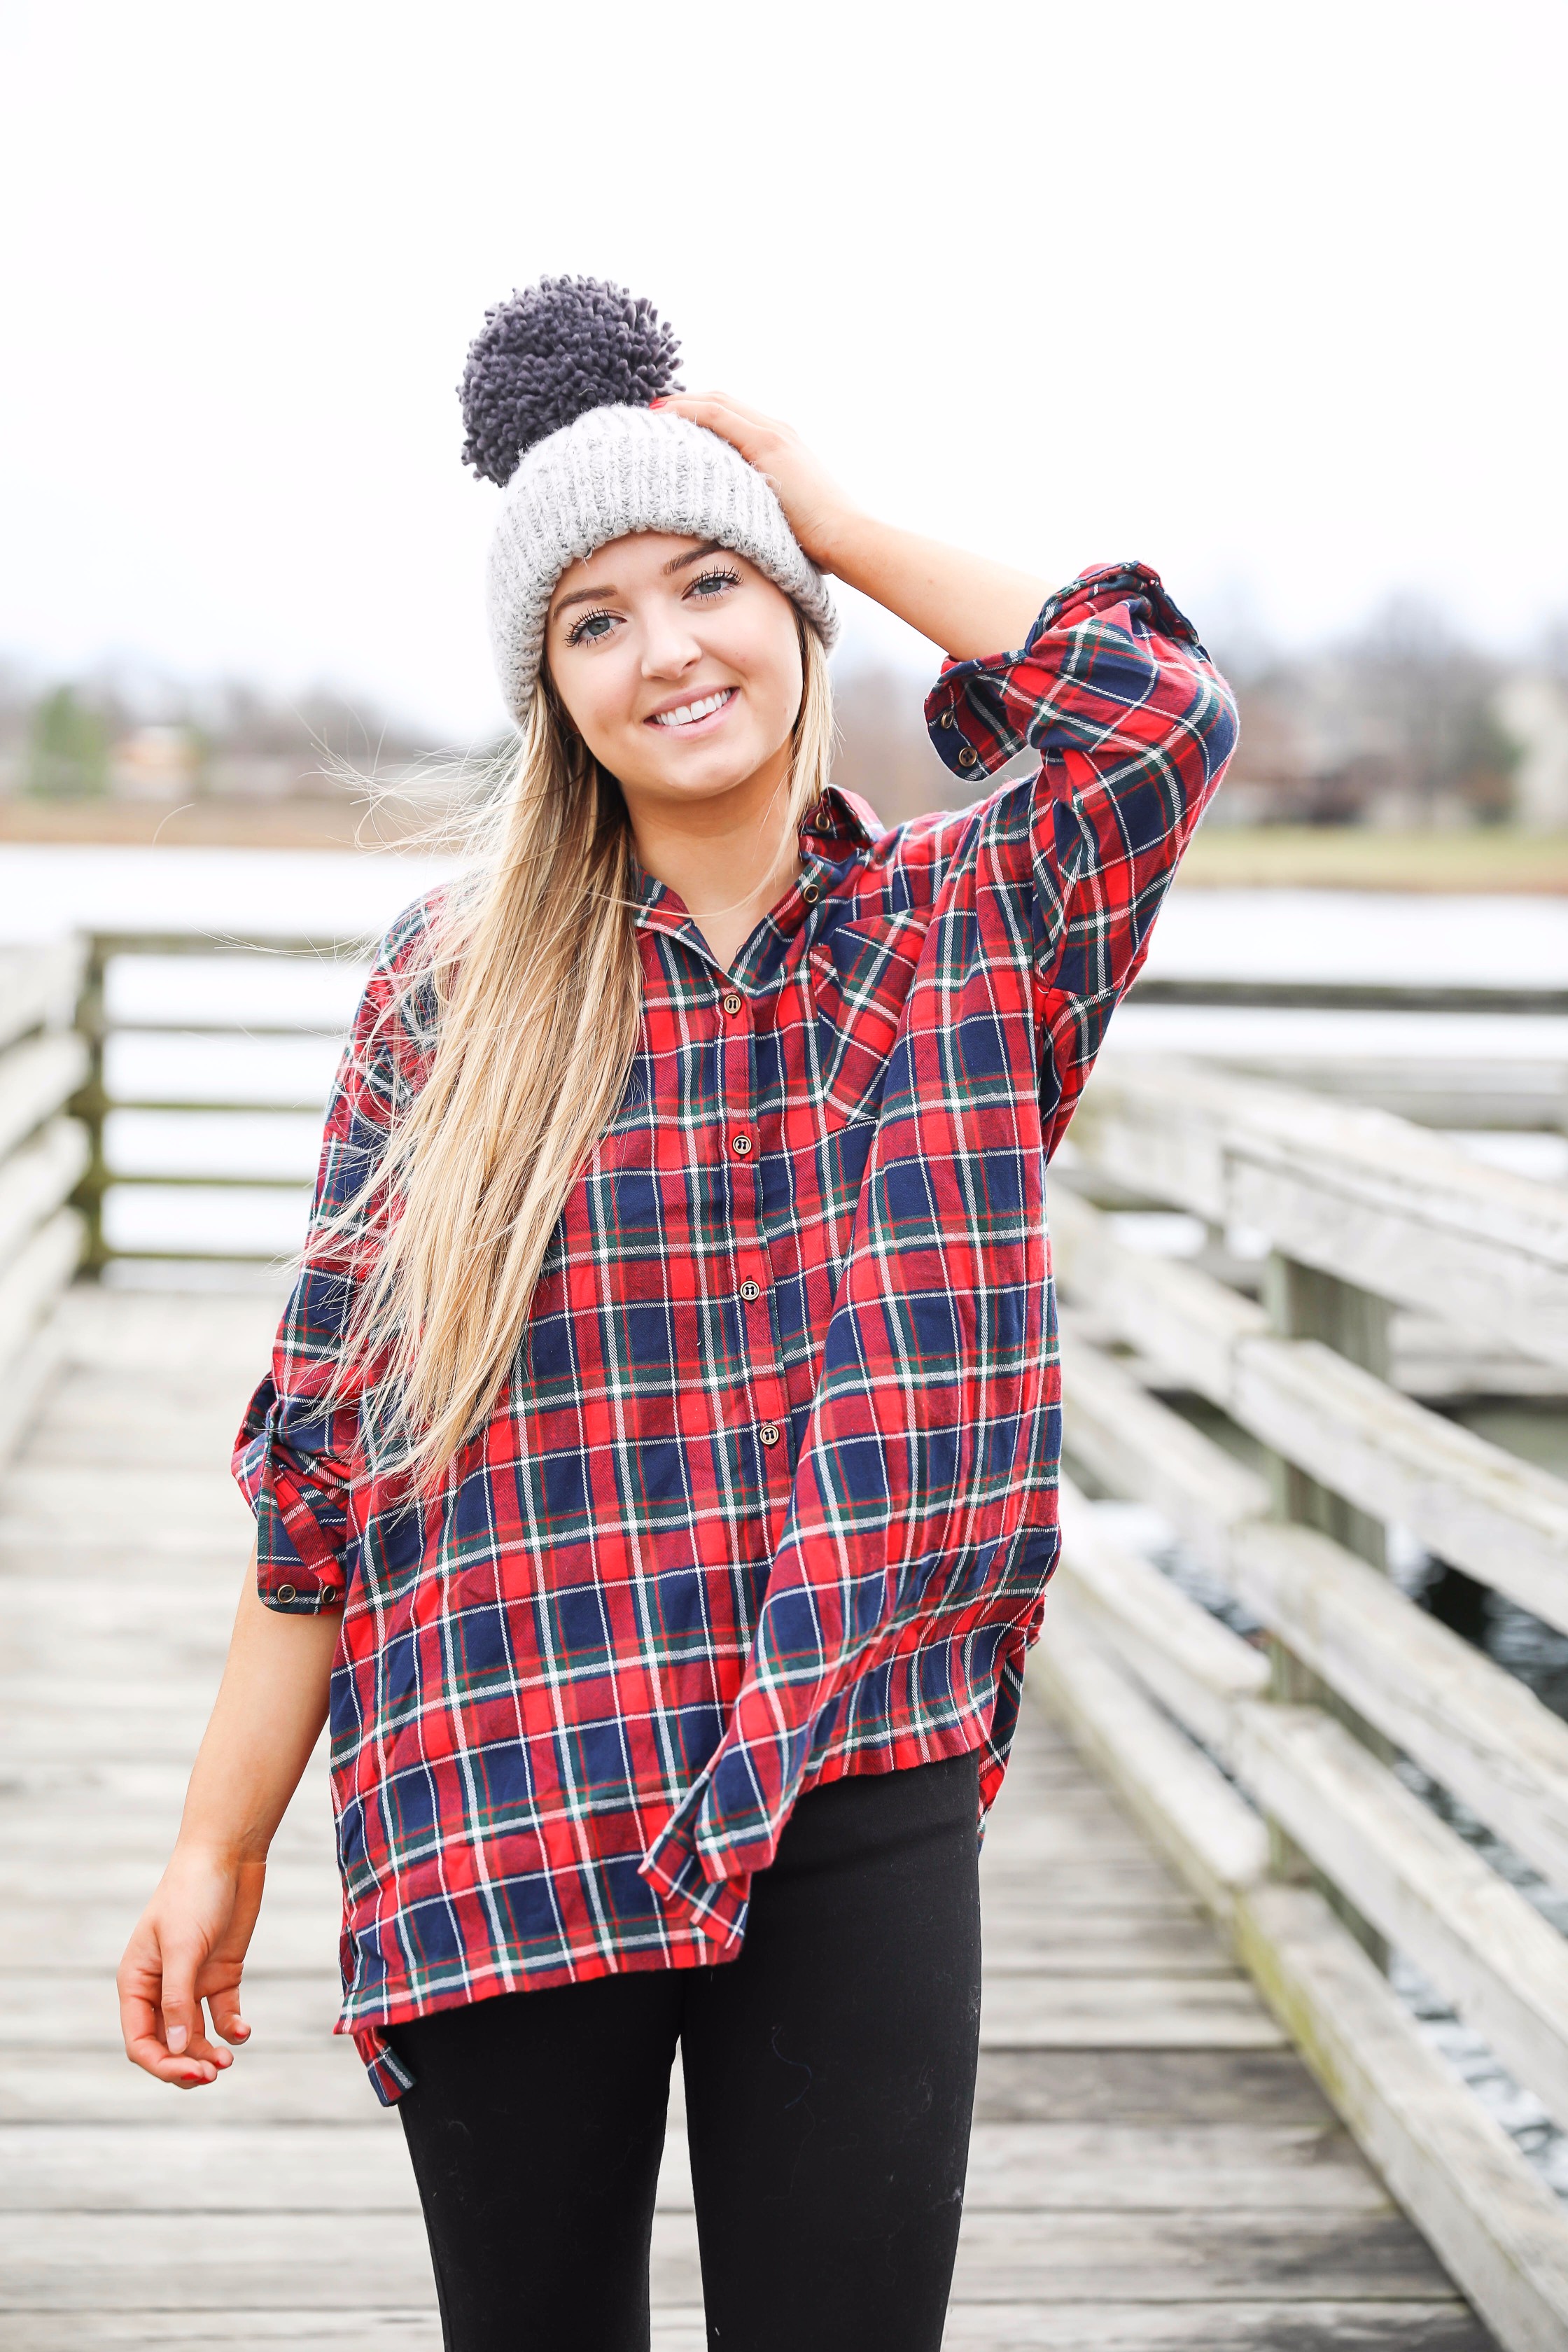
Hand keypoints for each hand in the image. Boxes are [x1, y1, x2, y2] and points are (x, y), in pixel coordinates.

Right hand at [117, 1847, 264, 2088]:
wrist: (229, 1855)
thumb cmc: (194, 1894)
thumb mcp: (183, 1947)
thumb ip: (178, 1999)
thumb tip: (177, 2049)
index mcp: (136, 1982)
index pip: (140, 2041)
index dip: (162, 2064)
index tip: (192, 2071)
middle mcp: (160, 1987)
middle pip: (167, 2044)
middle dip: (186, 2064)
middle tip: (214, 2073)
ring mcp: (192, 1982)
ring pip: (194, 2035)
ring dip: (208, 2052)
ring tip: (228, 2059)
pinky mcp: (220, 1974)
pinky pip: (222, 2014)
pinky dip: (231, 2028)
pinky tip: (242, 2031)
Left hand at [655, 391, 861, 574]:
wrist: (848, 538)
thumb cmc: (823, 541)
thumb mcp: (788, 518)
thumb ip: (766, 512)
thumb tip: (747, 532)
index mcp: (784, 446)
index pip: (735, 417)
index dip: (703, 413)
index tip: (674, 422)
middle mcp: (778, 431)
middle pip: (723, 402)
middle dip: (688, 402)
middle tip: (656, 411)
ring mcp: (774, 435)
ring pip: (717, 402)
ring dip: (683, 402)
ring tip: (653, 411)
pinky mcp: (768, 445)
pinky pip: (718, 417)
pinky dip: (689, 410)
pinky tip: (665, 416)